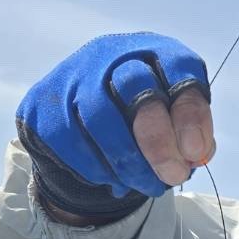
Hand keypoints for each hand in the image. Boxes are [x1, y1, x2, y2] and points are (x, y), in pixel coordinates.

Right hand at [16, 32, 215, 220]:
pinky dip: (97, 168)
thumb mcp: (173, 123)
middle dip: (157, 140)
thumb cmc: (142, 122)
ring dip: (128, 162)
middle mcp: (112, 54)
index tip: (195, 152)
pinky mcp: (43, 102)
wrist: (81, 126)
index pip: (178, 66)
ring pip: (99, 116)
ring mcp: (73, 75)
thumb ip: (190, 136)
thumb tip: (196, 153)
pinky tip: (114, 180)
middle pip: (136, 86)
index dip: (190, 111)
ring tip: (147, 186)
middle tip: (174, 176)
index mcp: (153, 51)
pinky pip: (70, 139)